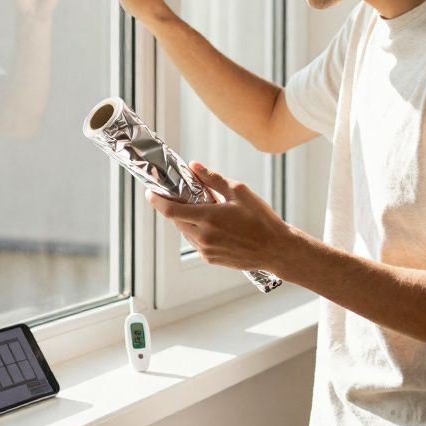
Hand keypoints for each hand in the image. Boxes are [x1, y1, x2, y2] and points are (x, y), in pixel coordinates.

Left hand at [146, 161, 295, 271]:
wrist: (275, 249)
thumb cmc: (261, 219)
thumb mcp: (239, 192)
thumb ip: (213, 179)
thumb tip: (194, 167)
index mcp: (209, 218)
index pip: (171, 210)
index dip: (157, 201)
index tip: (151, 193)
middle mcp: (204, 236)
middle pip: (176, 221)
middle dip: (176, 208)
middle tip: (184, 197)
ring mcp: (206, 250)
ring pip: (185, 232)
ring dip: (188, 221)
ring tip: (206, 211)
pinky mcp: (210, 259)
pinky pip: (196, 243)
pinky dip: (198, 232)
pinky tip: (215, 226)